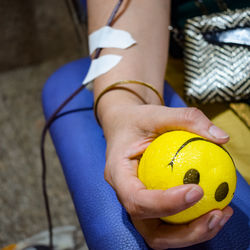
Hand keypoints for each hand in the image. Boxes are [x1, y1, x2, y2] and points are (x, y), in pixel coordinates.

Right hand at [101, 104, 232, 248]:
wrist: (123, 126)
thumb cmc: (136, 120)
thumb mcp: (156, 113)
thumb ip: (187, 119)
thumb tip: (222, 138)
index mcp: (118, 173)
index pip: (136, 199)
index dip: (165, 203)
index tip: (197, 190)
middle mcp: (124, 194)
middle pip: (149, 230)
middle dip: (184, 232)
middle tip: (216, 214)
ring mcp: (136, 202)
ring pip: (160, 234)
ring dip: (192, 233)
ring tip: (219, 215)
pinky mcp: (148, 204)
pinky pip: (169, 222)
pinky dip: (191, 223)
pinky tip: (213, 207)